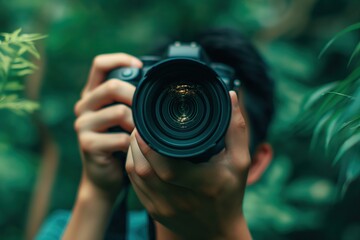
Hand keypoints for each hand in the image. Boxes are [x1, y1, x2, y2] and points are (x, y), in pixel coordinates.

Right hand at [74, 53, 141, 200]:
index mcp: (93, 95)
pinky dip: (134, 143)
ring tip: (145, 133)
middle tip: (149, 111)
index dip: (121, 59)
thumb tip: (155, 87)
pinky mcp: (88, 144)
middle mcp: (83, 106)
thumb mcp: (124, 119)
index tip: (141, 67)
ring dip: (138, 124)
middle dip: (137, 97)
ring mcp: (82, 125)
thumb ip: (130, 102)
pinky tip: (137, 148)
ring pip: (119, 112)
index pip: (100, 65)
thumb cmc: (119, 144)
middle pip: (112, 86)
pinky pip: (120, 137)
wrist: (104, 177)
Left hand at [126, 91, 251, 239]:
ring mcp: (162, 208)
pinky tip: (138, 153)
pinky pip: (134, 185)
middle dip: (136, 142)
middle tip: (140, 124)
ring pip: (134, 175)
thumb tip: (231, 95)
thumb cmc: (230, 193)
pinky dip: (132, 165)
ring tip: (138, 135)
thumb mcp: (239, 162)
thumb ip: (236, 129)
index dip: (150, 144)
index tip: (147, 124)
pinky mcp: (153, 212)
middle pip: (143, 168)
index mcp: (202, 185)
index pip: (166, 166)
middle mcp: (178, 200)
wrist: (218, 231)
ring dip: (131, 152)